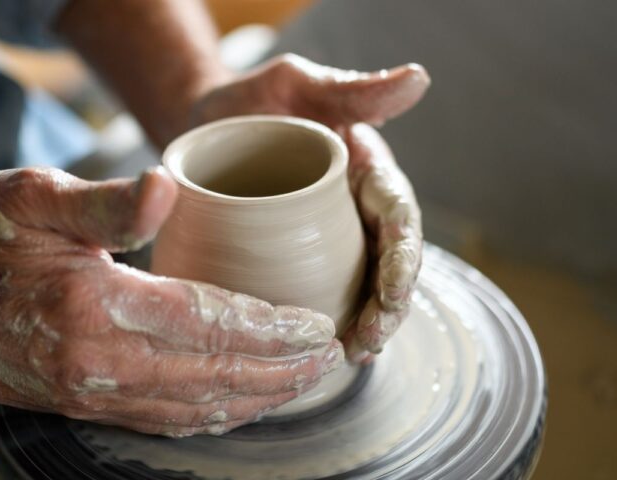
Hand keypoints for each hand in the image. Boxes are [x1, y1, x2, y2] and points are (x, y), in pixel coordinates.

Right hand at [0, 167, 344, 436]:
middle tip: (331, 355)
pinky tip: (243, 403)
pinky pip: (167, 420)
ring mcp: (93, 393)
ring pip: (197, 407)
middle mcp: (101, 365)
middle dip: (282, 369)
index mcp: (96, 308)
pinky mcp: (85, 405)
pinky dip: (216, 415)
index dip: (270, 328)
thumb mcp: (31, 197)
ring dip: (259, 396)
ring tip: (305, 381)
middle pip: (216, 374)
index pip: (209, 323)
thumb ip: (104, 200)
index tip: (317, 324)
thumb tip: (166, 188)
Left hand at [190, 54, 429, 362]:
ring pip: (362, 289)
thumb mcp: (298, 85)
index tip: (394, 291)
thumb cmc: (253, 100)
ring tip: (352, 355)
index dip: (403, 258)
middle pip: (388, 264)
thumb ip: (352, 90)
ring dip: (365, 326)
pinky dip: (327, 325)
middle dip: (388, 307)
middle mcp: (357, 210)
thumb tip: (417, 78)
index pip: (399, 216)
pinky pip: (321, 297)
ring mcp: (330, 240)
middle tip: (369, 340)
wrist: (200, 124)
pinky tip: (322, 355)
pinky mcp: (299, 262)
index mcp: (366, 171)